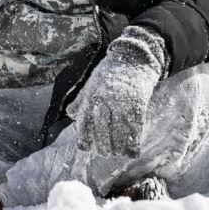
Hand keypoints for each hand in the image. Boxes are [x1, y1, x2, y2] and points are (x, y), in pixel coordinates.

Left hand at [67, 25, 166, 157]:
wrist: (134, 56)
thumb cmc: (111, 70)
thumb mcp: (92, 82)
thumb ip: (81, 99)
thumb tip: (70, 115)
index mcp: (92, 96)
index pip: (85, 123)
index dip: (84, 138)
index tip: (84, 148)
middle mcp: (105, 101)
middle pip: (101, 131)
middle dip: (103, 146)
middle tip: (106, 152)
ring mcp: (122, 103)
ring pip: (118, 133)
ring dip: (118, 148)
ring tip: (119, 153)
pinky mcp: (138, 104)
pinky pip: (135, 129)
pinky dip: (134, 143)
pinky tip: (133, 151)